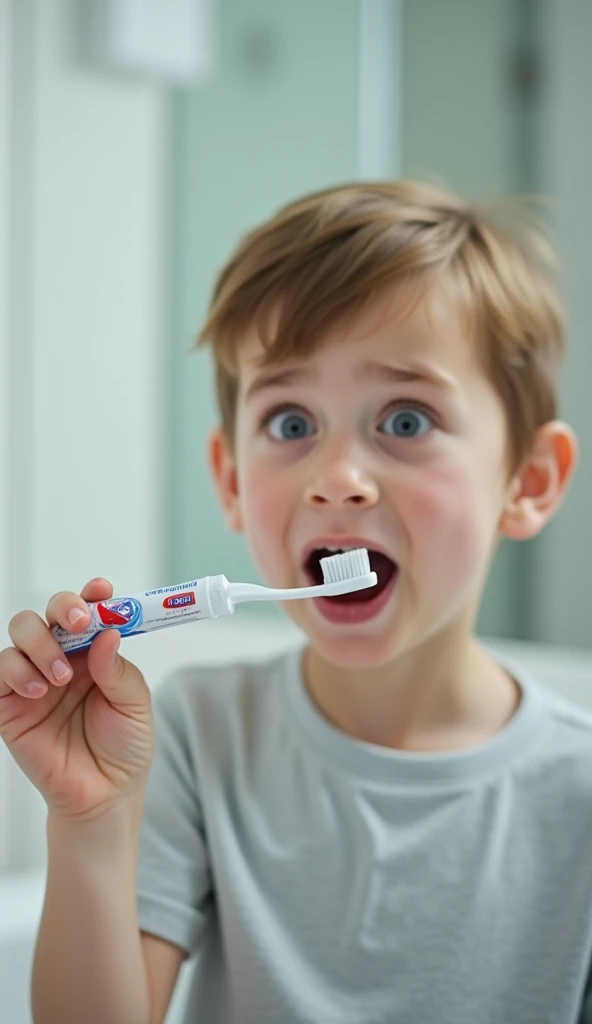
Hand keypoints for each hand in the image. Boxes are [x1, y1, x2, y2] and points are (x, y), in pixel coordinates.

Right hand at [0, 578, 153, 822]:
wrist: (104, 795)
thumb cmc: (124, 748)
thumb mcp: (135, 705)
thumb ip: (118, 670)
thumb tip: (107, 632)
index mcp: (95, 652)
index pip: (89, 611)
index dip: (92, 596)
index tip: (101, 592)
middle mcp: (64, 658)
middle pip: (49, 611)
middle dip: (62, 606)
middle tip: (77, 621)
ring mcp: (35, 678)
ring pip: (22, 632)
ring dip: (41, 643)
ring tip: (60, 677)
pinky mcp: (10, 704)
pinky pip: (0, 671)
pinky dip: (16, 670)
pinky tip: (39, 689)